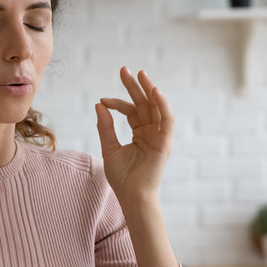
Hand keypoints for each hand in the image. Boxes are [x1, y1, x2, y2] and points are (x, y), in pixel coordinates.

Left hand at [94, 67, 173, 205]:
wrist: (132, 196)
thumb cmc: (122, 177)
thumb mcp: (109, 147)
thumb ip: (105, 126)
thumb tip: (99, 105)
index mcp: (140, 134)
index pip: (131, 111)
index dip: (117, 103)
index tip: (102, 100)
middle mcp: (152, 133)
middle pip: (144, 104)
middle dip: (135, 86)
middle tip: (124, 69)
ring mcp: (160, 136)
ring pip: (156, 107)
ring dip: (149, 89)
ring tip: (140, 74)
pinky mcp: (166, 142)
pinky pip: (166, 119)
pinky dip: (162, 104)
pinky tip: (154, 91)